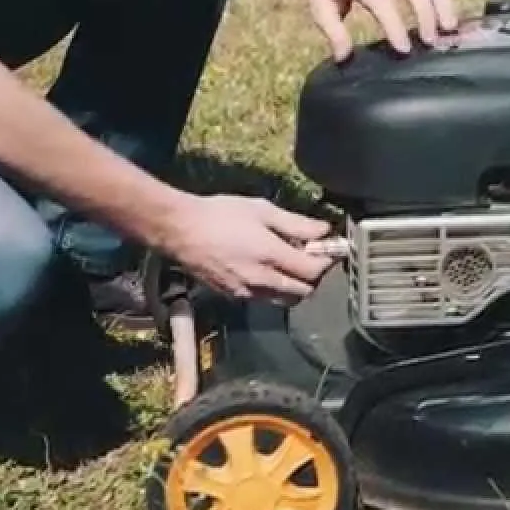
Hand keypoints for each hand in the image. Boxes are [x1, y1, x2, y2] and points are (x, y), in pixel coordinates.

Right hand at [160, 194, 334, 301]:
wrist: (179, 231)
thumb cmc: (219, 214)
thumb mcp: (261, 210)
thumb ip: (296, 224)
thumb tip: (324, 231)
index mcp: (270, 255)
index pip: (313, 271)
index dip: (327, 261)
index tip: (330, 249)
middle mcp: (261, 280)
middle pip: (304, 291)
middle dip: (314, 277)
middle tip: (312, 257)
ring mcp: (247, 292)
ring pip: (286, 299)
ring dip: (296, 286)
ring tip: (290, 264)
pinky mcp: (234, 297)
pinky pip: (265, 299)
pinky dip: (275, 289)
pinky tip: (268, 270)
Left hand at [292, 0, 458, 61]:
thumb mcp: (320, 6)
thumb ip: (333, 31)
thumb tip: (344, 58)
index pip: (381, 2)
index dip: (395, 26)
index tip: (405, 50)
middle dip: (427, 12)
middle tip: (430, 41)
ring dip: (443, 2)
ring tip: (450, 29)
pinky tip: (447, 18)